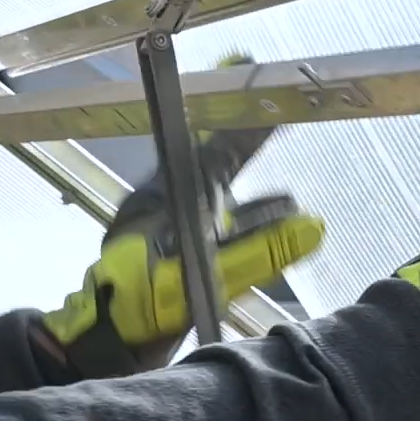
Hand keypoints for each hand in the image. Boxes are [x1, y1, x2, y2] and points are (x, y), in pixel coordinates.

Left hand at [41, 55, 324, 377]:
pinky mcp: (178, 255)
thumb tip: (314, 228)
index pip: (219, 145)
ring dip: (259, 204)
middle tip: (279, 117)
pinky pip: (221, 232)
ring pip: (224, 202)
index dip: (245, 116)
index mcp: (174, 194)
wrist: (105, 341)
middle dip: (250, 144)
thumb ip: (262, 252)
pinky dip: (248, 231)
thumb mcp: (208, 275)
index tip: (260, 78)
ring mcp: (174, 229)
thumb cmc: (145, 302)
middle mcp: (173, 203)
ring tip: (294, 203)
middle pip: (221, 164)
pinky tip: (272, 239)